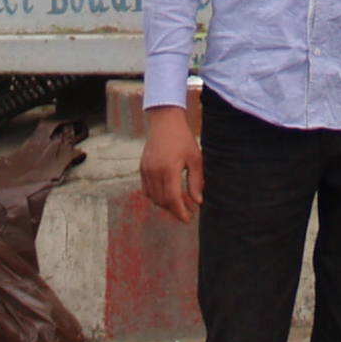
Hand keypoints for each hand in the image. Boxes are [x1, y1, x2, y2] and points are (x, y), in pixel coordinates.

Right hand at [140, 106, 202, 224]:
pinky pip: (147, 189)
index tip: (188, 220)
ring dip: (166, 204)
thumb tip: (198, 201)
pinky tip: (167, 195)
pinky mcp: (142, 168)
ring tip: (180, 204)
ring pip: (154, 197)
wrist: (164, 121)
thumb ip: (196, 181)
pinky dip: (156, 196)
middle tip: (189, 212)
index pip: (173, 199)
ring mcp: (146, 170)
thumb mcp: (195, 158)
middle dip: (175, 210)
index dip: (180, 212)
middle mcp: (155, 172)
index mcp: (169, 170)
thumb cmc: (183, 138)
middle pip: (163, 201)